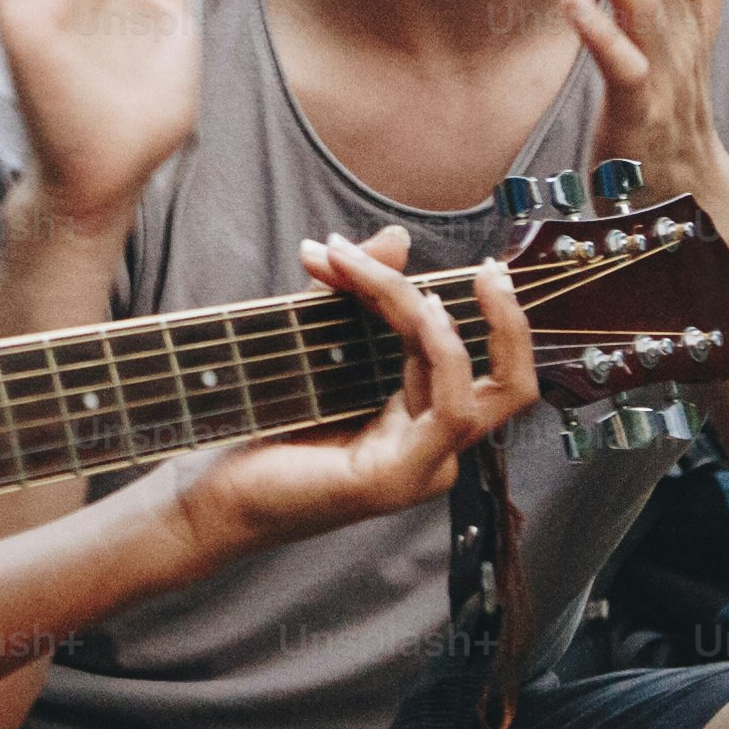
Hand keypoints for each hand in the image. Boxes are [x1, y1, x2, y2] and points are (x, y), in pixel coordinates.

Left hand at [173, 225, 537, 558]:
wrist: (216, 490)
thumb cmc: (265, 422)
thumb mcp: (318, 342)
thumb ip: (354, 293)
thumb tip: (397, 238)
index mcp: (422, 419)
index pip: (466, 354)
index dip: (446, 298)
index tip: (393, 252)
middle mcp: (434, 447)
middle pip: (512, 384)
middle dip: (510, 321)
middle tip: (490, 268)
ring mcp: (423, 468)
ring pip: (474, 385)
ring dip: (434, 318)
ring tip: (389, 278)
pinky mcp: (398, 479)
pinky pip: (451, 412)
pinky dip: (445, 356)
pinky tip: (424, 317)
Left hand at [555, 0, 728, 202]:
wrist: (682, 195)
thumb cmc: (668, 100)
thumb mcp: (689, 22)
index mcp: (695, 11)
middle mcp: (686, 33)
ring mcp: (665, 72)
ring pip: (642, 0)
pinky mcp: (639, 112)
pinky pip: (622, 66)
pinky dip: (599, 31)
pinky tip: (570, 0)